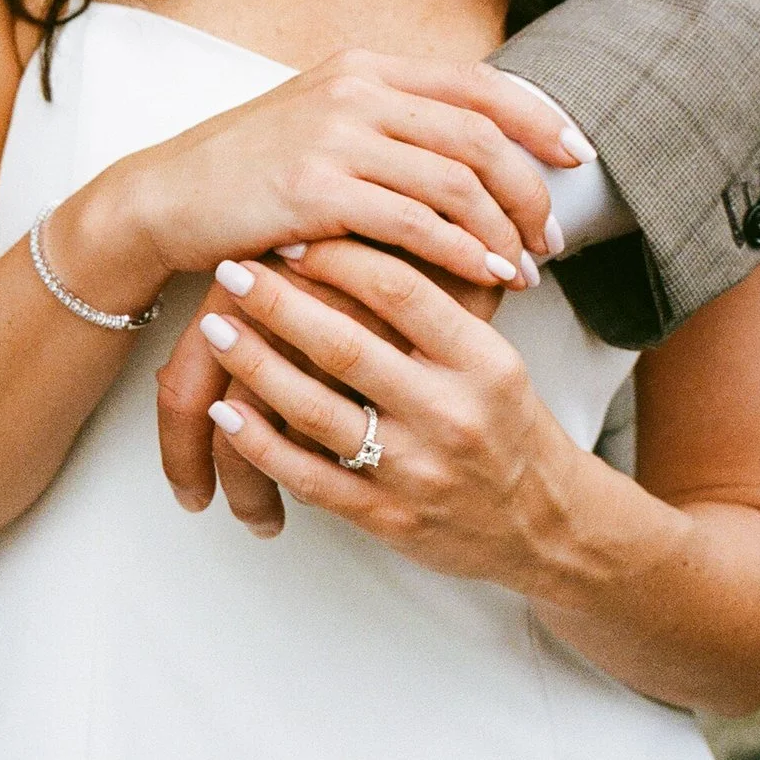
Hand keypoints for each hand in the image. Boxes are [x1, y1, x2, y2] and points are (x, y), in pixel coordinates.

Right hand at [68, 50, 583, 312]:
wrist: (165, 198)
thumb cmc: (248, 174)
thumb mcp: (321, 124)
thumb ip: (388, 124)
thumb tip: (469, 148)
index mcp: (366, 67)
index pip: (478, 84)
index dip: (539, 118)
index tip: (580, 156)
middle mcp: (357, 90)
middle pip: (480, 134)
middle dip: (529, 189)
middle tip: (553, 236)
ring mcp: (335, 136)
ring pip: (456, 180)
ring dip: (503, 228)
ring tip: (526, 268)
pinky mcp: (315, 189)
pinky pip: (416, 222)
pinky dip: (464, 251)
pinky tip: (486, 277)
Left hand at [156, 253, 502, 532]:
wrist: (546, 527)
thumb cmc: (509, 427)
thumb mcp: (497, 359)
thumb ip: (445, 308)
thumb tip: (377, 233)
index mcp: (483, 362)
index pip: (401, 291)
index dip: (338, 258)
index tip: (293, 236)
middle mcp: (450, 413)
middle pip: (346, 346)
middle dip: (278, 303)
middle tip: (233, 268)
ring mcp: (415, 470)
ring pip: (316, 410)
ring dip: (255, 364)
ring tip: (214, 327)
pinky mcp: (386, 518)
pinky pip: (308, 476)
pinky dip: (259, 442)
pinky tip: (224, 410)